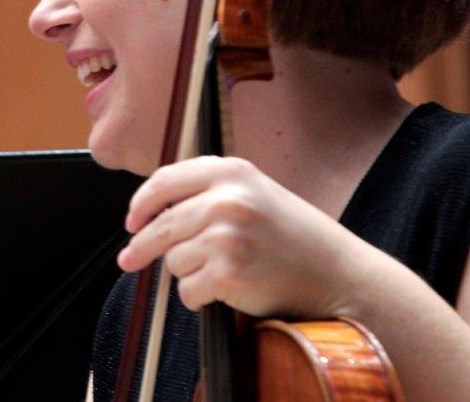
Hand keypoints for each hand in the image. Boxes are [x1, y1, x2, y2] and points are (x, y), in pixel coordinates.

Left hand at [118, 155, 369, 317]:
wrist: (339, 275)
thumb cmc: (298, 240)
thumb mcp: (258, 194)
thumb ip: (212, 192)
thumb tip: (155, 211)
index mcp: (233, 172)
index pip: (165, 180)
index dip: (141, 203)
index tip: (131, 221)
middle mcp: (227, 198)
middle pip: (161, 225)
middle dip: (141, 246)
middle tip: (129, 260)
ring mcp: (226, 236)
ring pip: (173, 260)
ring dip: (188, 273)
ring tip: (225, 272)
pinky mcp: (227, 273)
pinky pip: (188, 291)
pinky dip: (200, 298)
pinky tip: (228, 292)